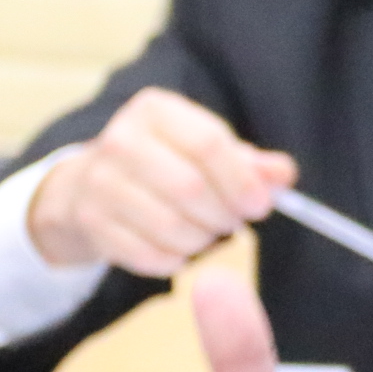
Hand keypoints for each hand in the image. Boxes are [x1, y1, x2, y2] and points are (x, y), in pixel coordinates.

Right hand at [29, 87, 297, 277]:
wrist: (91, 186)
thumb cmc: (168, 165)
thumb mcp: (210, 152)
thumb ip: (252, 164)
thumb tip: (283, 175)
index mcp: (156, 111)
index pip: (208, 143)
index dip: (241, 180)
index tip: (261, 205)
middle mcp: (120, 139)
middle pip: (190, 188)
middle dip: (223, 214)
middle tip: (232, 221)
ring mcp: (99, 182)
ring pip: (170, 227)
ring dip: (201, 240)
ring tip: (205, 232)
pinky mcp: (90, 222)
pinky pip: (149, 255)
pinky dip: (175, 260)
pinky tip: (178, 249)